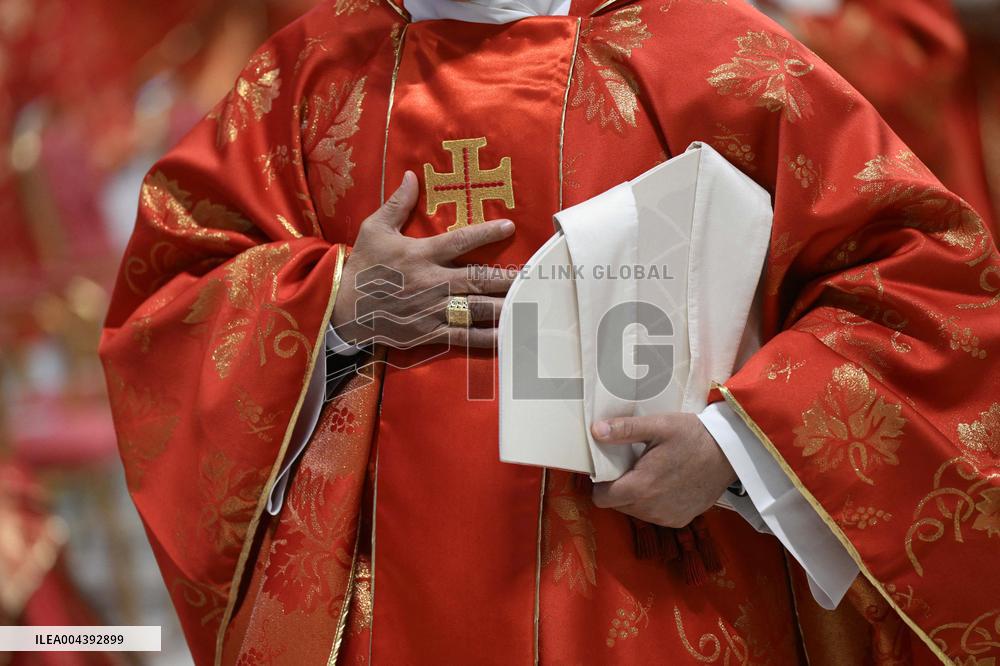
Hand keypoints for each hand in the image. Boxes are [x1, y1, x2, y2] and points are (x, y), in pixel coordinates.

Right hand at [331, 171, 515, 348]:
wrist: (342, 309)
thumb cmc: (362, 267)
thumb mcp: (374, 230)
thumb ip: (398, 204)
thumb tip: (411, 175)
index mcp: (421, 254)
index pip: (460, 241)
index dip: (487, 233)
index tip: (510, 228)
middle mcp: (432, 282)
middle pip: (478, 279)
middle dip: (508, 278)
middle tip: (535, 276)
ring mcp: (432, 310)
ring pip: (477, 309)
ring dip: (505, 307)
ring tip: (530, 305)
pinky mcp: (429, 333)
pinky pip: (464, 336)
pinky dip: (487, 337)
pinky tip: (508, 337)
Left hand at [590, 413, 736, 527]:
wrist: (730, 454)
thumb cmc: (693, 436)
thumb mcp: (659, 425)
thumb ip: (625, 429)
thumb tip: (596, 431)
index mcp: (641, 487)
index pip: (601, 499)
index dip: (600, 484)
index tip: (608, 469)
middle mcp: (651, 509)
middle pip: (617, 505)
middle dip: (619, 488)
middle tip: (632, 466)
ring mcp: (667, 518)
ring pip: (635, 511)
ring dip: (636, 496)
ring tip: (650, 472)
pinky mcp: (680, 520)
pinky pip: (654, 515)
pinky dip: (653, 503)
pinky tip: (665, 483)